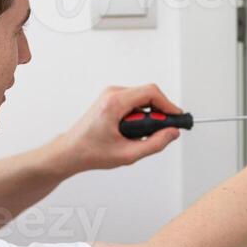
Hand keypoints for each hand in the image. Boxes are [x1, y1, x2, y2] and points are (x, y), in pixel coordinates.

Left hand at [59, 83, 183, 171]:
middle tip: (163, 130)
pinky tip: (134, 131)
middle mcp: (112, 94)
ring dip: (148, 115)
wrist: (71, 151)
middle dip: (159, 112)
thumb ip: (154, 144)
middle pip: (148, 93)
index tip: (176, 117)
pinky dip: (140, 115)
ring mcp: (110, 95)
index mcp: (114, 102)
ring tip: (142, 134)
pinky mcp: (110, 100)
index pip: (151, 93)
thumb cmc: (91, 151)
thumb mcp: (128, 154)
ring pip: (141, 98)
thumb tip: (171, 133)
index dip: (168, 105)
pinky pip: (133, 101)